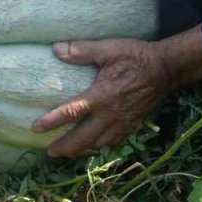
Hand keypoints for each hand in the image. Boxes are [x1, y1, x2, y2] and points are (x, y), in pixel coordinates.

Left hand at [31, 38, 171, 157]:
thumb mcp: (108, 49)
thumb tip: (56, 49)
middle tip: (49, 152)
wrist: (166, 69)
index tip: (35, 129)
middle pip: (82, 139)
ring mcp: (122, 122)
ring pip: (98, 144)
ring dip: (81, 150)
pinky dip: (100, 146)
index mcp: (101, 96)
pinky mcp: (132, 124)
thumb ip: (82, 51)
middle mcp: (110, 114)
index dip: (51, 122)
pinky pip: (113, 141)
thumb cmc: (136, 57)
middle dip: (65, 148)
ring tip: (69, 152)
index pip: (71, 113)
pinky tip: (94, 145)